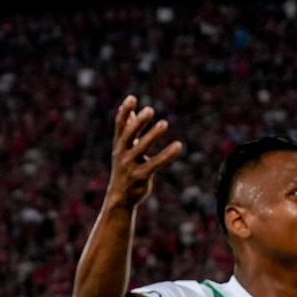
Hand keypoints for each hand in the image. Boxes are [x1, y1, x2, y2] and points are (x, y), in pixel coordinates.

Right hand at [106, 95, 183, 209]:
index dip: (125, 111)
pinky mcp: (141, 176)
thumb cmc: (124, 168)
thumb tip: (130, 111)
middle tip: (149, 110)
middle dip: (138, 122)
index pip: (120, 125)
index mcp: (119, 145)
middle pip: (129, 135)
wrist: (120, 198)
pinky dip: (167, 154)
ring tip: (164, 123)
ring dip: (153, 135)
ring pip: (142, 147)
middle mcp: (122, 154)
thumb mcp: (124, 149)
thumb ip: (127, 129)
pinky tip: (178, 146)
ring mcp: (130, 165)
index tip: (132, 98)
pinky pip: (156, 163)